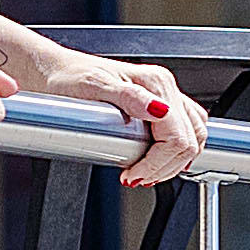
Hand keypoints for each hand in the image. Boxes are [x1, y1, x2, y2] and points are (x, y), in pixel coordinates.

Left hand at [40, 48, 206, 193]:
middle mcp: (164, 88)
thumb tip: (160, 111)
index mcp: (155, 83)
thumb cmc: (69, 78)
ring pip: (193, 137)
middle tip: (135, 177)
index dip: (157, 164)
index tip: (133, 175)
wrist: (55, 72)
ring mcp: (164, 96)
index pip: (177, 138)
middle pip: (189, 141)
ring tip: (144, 172)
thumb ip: (130, 98)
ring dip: (173, 163)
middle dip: (164, 167)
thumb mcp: (93, 86)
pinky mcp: (160, 104)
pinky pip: (186, 130)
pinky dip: (177, 152)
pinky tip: (158, 159)